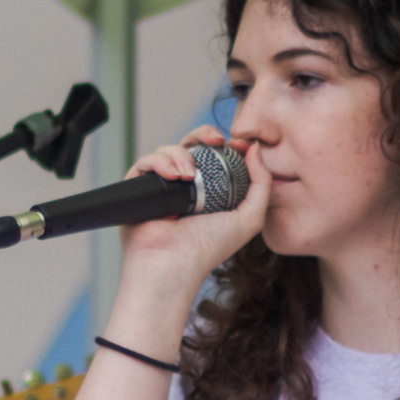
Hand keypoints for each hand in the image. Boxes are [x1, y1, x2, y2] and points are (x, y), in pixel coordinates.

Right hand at [115, 129, 272, 290]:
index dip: (223, 144)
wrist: (173, 264)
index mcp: (208, 191)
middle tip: (215, 140)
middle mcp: (183, 186)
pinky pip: (146, 162)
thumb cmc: (209, 248)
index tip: (235, 143)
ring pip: (168, 150)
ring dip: (181, 153)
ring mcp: (161, 186)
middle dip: (202, 135)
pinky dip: (160, 162)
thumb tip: (256, 149)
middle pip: (190, 144)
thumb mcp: (249, 217)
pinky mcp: (138, 187)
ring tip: (188, 173)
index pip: (214, 156)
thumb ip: (261, 184)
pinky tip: (173, 175)